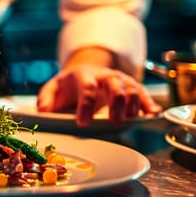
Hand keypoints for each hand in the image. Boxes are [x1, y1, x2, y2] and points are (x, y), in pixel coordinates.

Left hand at [37, 64, 161, 127]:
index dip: (86, 105)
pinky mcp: (130, 87)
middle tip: (115, 120)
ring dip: (134, 102)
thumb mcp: (52, 90)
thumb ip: (46, 99)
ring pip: (132, 86)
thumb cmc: (67, 87)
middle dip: (117, 101)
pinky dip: (149, 103)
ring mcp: (119, 79)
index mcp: (83, 75)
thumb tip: (44, 110)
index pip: (86, 87)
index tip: (83, 123)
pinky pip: (143, 92)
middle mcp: (104, 75)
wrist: (84, 73)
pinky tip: (152, 114)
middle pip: (115, 83)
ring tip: (131, 119)